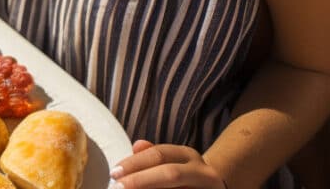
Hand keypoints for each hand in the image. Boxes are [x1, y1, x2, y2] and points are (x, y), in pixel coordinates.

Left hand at [110, 140, 225, 187]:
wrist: (214, 188)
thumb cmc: (184, 176)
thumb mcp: (171, 160)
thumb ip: (152, 155)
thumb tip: (137, 145)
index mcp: (188, 155)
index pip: (159, 154)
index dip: (135, 163)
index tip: (114, 173)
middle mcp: (202, 171)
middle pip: (169, 173)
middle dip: (140, 180)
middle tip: (117, 187)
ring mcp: (210, 188)